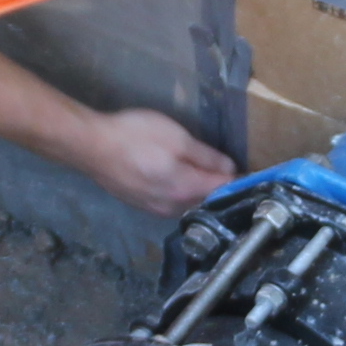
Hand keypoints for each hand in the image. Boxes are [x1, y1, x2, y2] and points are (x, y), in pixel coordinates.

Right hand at [73, 105, 236, 216]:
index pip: (223, 190)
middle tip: (235, 171)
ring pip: (189, 203)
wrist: (90, 146)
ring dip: (201, 192)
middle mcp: (173, 207)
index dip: (241, 180)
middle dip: (222, 188)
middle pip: (207, 200)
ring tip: (209, 174)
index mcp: (185, 190)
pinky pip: (172, 203)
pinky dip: (183, 193)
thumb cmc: (134, 136)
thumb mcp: (176, 137)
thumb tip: (231, 169)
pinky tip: (180, 178)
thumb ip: (206, 157)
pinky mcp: (142, 205)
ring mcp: (155, 209)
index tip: (255, 171)